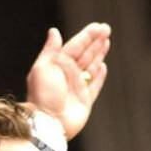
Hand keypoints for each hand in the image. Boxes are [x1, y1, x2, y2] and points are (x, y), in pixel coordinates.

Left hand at [26, 22, 110, 140]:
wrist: (50, 123)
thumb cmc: (43, 96)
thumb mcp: (43, 68)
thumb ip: (51, 50)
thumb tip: (54, 31)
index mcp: (58, 65)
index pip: (75, 46)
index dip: (87, 36)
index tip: (99, 27)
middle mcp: (68, 75)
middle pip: (85, 53)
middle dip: (96, 41)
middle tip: (107, 29)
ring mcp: (77, 87)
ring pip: (91, 66)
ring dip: (99, 54)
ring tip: (107, 41)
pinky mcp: (85, 100)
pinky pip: (95, 85)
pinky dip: (99, 76)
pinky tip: (103, 67)